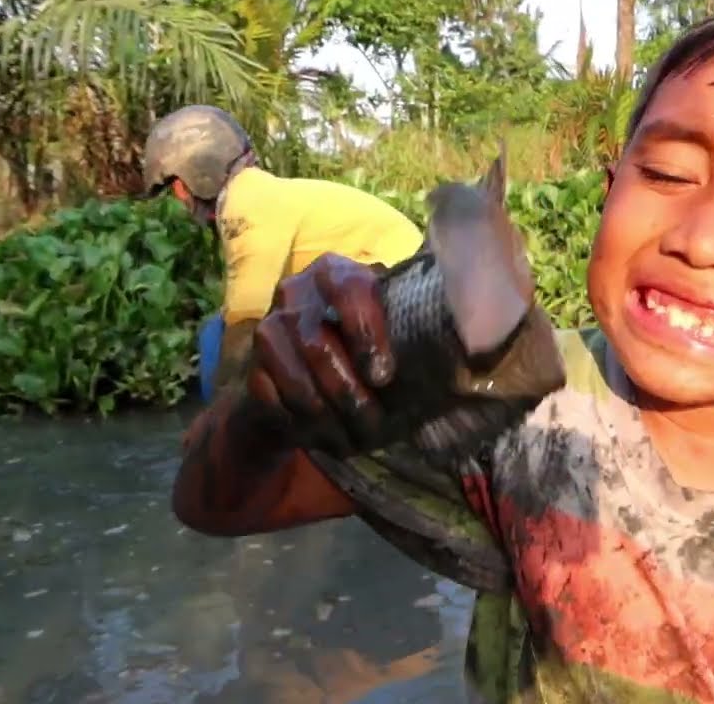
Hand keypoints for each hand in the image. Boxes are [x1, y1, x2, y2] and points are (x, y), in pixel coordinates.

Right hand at [244, 253, 395, 456]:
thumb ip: (412, 331)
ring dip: (327, 416)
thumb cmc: (365, 348)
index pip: (347, 287)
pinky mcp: (253, 368)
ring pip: (295, 379)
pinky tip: (325, 438)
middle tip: (373, 424)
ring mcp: (268, 330)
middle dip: (349, 393)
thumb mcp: (390, 330)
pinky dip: (302, 425)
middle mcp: (295, 292)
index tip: (382, 375)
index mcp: (334, 273)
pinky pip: (274, 401)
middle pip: (317, 344)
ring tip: (353, 440)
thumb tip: (460, 362)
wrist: (308, 372)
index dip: (365, 331)